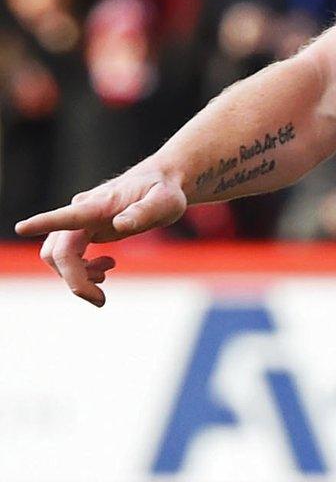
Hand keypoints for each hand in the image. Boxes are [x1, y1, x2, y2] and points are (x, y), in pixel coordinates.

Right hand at [14, 166, 188, 306]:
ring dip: (75, 275)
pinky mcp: (83, 229)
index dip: (44, 223)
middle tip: (100, 301)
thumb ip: (144, 212)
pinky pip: (67, 255)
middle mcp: (83, 211)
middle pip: (60, 250)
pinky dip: (80, 269)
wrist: (162, 181)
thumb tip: (120, 225)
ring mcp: (81, 221)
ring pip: (58, 255)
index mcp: (101, 204)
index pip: (69, 216)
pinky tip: (105, 266)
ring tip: (105, 275)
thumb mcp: (166, 201)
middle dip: (74, 279)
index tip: (23, 227)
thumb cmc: (165, 191)